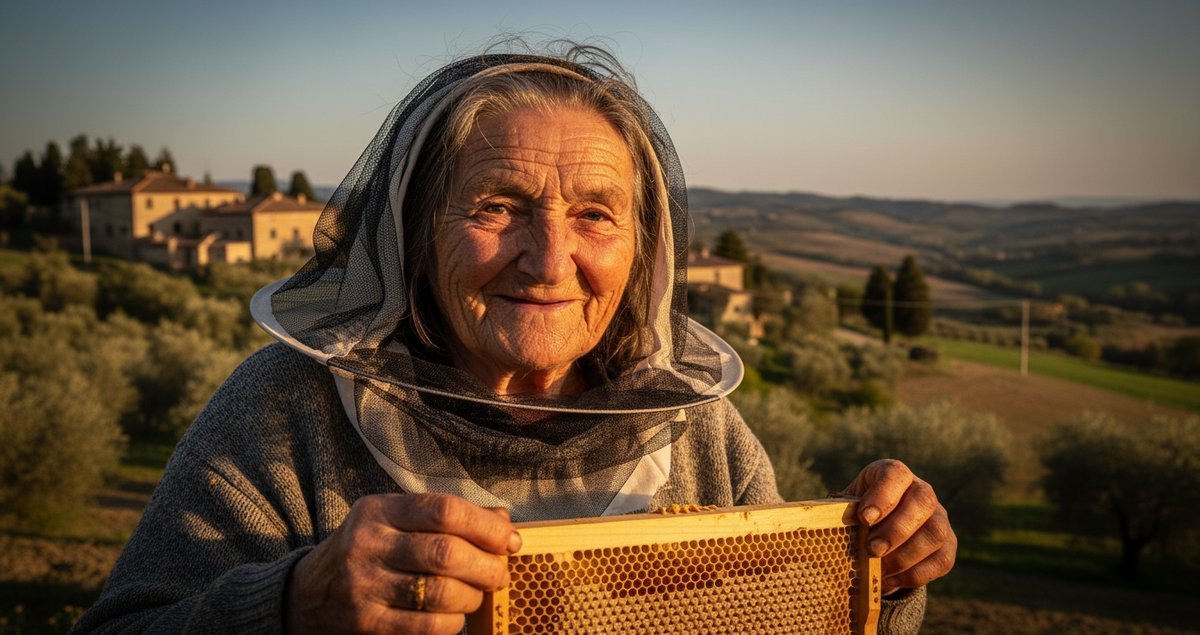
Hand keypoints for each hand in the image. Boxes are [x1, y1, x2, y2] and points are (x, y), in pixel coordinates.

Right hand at [286, 493, 520, 633]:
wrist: (305, 597)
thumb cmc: (365, 553)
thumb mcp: (391, 521)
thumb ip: (443, 519)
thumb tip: (503, 523)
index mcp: (379, 510)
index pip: (444, 510)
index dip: (486, 526)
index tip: (509, 540)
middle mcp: (368, 544)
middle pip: (446, 552)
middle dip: (486, 566)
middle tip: (499, 574)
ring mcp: (364, 585)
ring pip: (440, 592)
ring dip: (472, 596)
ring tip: (477, 595)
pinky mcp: (367, 623)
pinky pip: (427, 626)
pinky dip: (452, 623)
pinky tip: (456, 617)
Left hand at [841, 459, 956, 594]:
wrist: (879, 534)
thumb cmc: (856, 517)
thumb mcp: (844, 509)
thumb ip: (836, 515)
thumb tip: (814, 531)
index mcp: (893, 474)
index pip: (895, 474)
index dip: (882, 495)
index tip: (864, 518)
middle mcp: (921, 490)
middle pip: (922, 501)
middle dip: (896, 529)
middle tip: (872, 550)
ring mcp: (939, 517)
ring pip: (935, 532)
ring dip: (906, 555)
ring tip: (879, 570)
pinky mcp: (948, 544)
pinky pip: (942, 559)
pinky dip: (915, 574)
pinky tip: (891, 579)